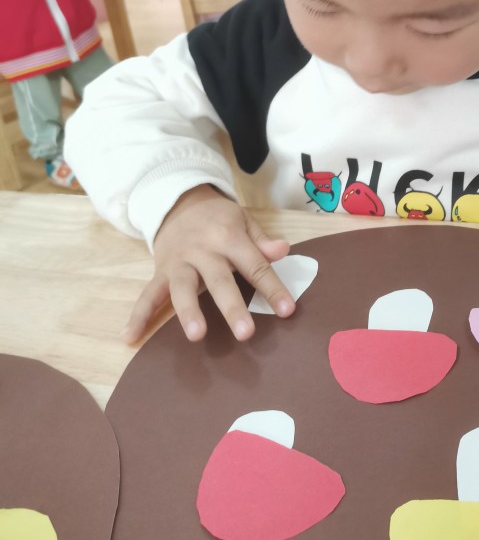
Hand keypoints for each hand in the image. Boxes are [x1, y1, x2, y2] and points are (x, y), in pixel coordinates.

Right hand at [123, 185, 294, 343]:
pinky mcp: (160, 271)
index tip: (288, 310)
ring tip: (197, 335)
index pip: (255, 264)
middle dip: (232, 307)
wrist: (177, 202)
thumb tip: (284, 251)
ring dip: (188, 311)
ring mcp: (179, 262)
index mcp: (228, 236)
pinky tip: (130, 337)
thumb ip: (261, 240)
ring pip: (183, 288)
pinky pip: (148, 294)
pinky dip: (138, 315)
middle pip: (219, 280)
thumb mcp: (243, 220)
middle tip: (245, 333)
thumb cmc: (218, 218)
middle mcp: (203, 250)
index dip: (272, 288)